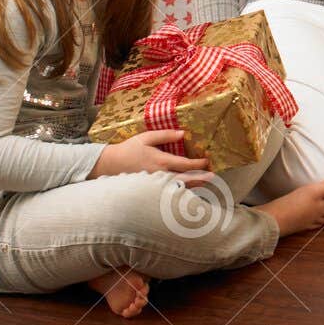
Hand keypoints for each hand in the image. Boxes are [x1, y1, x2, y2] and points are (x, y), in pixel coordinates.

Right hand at [93, 130, 210, 180]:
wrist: (110, 164)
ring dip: (192, 185)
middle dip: (199, 178)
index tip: (207, 160)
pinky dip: (180, 190)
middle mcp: (159, 175)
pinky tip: (187, 189)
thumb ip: (165, 135)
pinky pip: (168, 191)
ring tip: (205, 183)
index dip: (197, 164)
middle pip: (184, 179)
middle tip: (212, 176)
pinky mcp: (150, 188)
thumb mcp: (146, 137)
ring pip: (177, 187)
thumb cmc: (129, 148)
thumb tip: (183, 133)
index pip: (184, 164)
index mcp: (160, 161)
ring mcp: (154, 184)